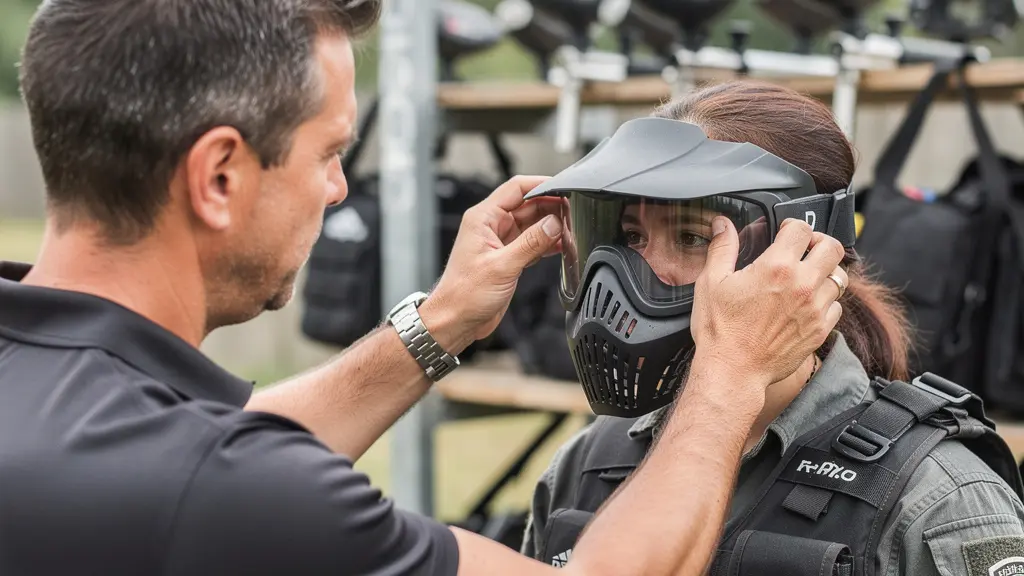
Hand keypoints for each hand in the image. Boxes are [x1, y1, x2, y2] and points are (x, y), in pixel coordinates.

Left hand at [419, 176, 564, 353]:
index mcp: (483, 219)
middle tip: (572, 212)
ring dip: (550, 226)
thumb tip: (553, 224)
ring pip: (532, 224)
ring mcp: (500, 242)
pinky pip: (532, 243)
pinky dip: (547, 243)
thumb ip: (530, 243)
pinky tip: (560, 246)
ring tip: (570, 229)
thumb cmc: (464, 295)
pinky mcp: (508, 258)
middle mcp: (491, 227)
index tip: (562, 188)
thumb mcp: (502, 266)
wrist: (455, 321)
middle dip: (550, 207)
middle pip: (527, 205)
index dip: (541, 185)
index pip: (516, 188)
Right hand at [690, 217, 847, 390]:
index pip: (802, 229)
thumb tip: (722, 224)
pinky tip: (807, 304)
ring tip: (807, 278)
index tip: (785, 232)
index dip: (792, 226)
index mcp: (776, 267)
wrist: (733, 371)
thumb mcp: (711, 282)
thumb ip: (722, 248)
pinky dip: (826, 301)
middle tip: (804, 249)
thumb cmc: (720, 330)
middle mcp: (803, 285)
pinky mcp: (820, 330)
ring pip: (839, 277)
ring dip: (824, 273)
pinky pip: (837, 306)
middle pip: (833, 248)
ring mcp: (815, 309)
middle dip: (819, 242)